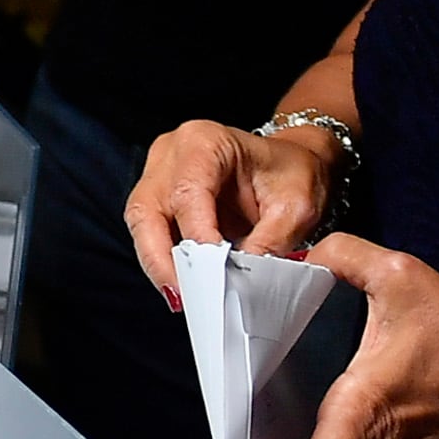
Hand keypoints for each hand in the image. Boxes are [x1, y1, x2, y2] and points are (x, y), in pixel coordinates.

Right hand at [120, 117, 339, 296]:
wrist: (290, 165)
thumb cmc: (292, 174)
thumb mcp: (296, 208)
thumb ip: (270, 241)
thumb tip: (241, 279)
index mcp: (206, 141)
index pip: (187, 194)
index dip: (196, 237)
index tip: (213, 276)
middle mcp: (171, 152)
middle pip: (147, 209)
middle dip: (162, 259)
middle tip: (185, 297)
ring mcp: (159, 173)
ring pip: (141, 224)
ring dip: (159, 263)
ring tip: (184, 297)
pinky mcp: (157, 195)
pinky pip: (148, 232)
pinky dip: (163, 261)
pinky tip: (183, 285)